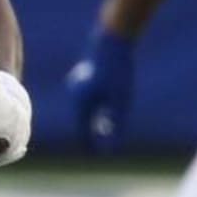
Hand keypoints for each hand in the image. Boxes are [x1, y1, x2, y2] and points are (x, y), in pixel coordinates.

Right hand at [64, 26, 133, 151]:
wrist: (112, 40)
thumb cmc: (117, 71)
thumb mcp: (121, 102)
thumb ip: (116, 125)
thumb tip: (111, 147)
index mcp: (81, 105)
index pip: (84, 135)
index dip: (94, 148)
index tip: (104, 156)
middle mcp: (75, 98)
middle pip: (83, 125)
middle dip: (92, 138)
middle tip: (102, 151)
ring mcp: (77, 88)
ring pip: (84, 114)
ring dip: (93, 126)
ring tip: (103, 137)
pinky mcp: (83, 81)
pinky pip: (87, 104)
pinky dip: (95, 113)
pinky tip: (103, 117)